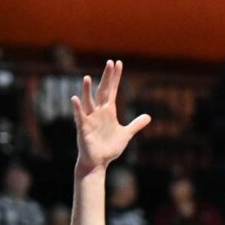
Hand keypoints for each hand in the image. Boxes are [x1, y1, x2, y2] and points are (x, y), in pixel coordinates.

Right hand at [72, 60, 151, 176]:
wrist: (98, 162)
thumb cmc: (109, 147)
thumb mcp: (126, 134)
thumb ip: (136, 124)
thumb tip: (148, 117)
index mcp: (108, 111)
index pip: (113, 90)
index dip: (116, 77)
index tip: (118, 63)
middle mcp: (98, 112)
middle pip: (103, 91)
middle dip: (107, 77)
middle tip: (110, 62)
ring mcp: (90, 119)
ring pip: (88, 101)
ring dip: (87, 90)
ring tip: (88, 77)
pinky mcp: (83, 128)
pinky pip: (79, 116)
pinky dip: (77, 108)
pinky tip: (75, 99)